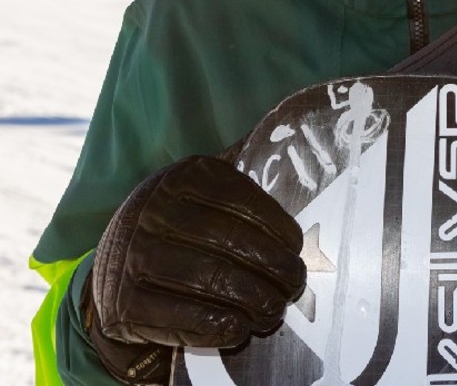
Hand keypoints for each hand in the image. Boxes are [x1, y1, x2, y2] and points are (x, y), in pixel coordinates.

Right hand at [86, 156, 305, 381]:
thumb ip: (242, 193)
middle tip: (293, 284)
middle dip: (273, 267)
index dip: (277, 228)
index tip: (296, 248)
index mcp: (184, 177)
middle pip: (230, 242)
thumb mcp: (203, 192)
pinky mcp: (124, 303)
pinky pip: (182, 316)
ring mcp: (135, 256)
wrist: (113, 265)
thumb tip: (295, 194)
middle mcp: (154, 211)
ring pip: (210, 279)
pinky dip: (218, 324)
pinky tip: (240, 327)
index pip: (242, 201)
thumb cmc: (180, 226)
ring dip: (253, 299)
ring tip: (274, 309)